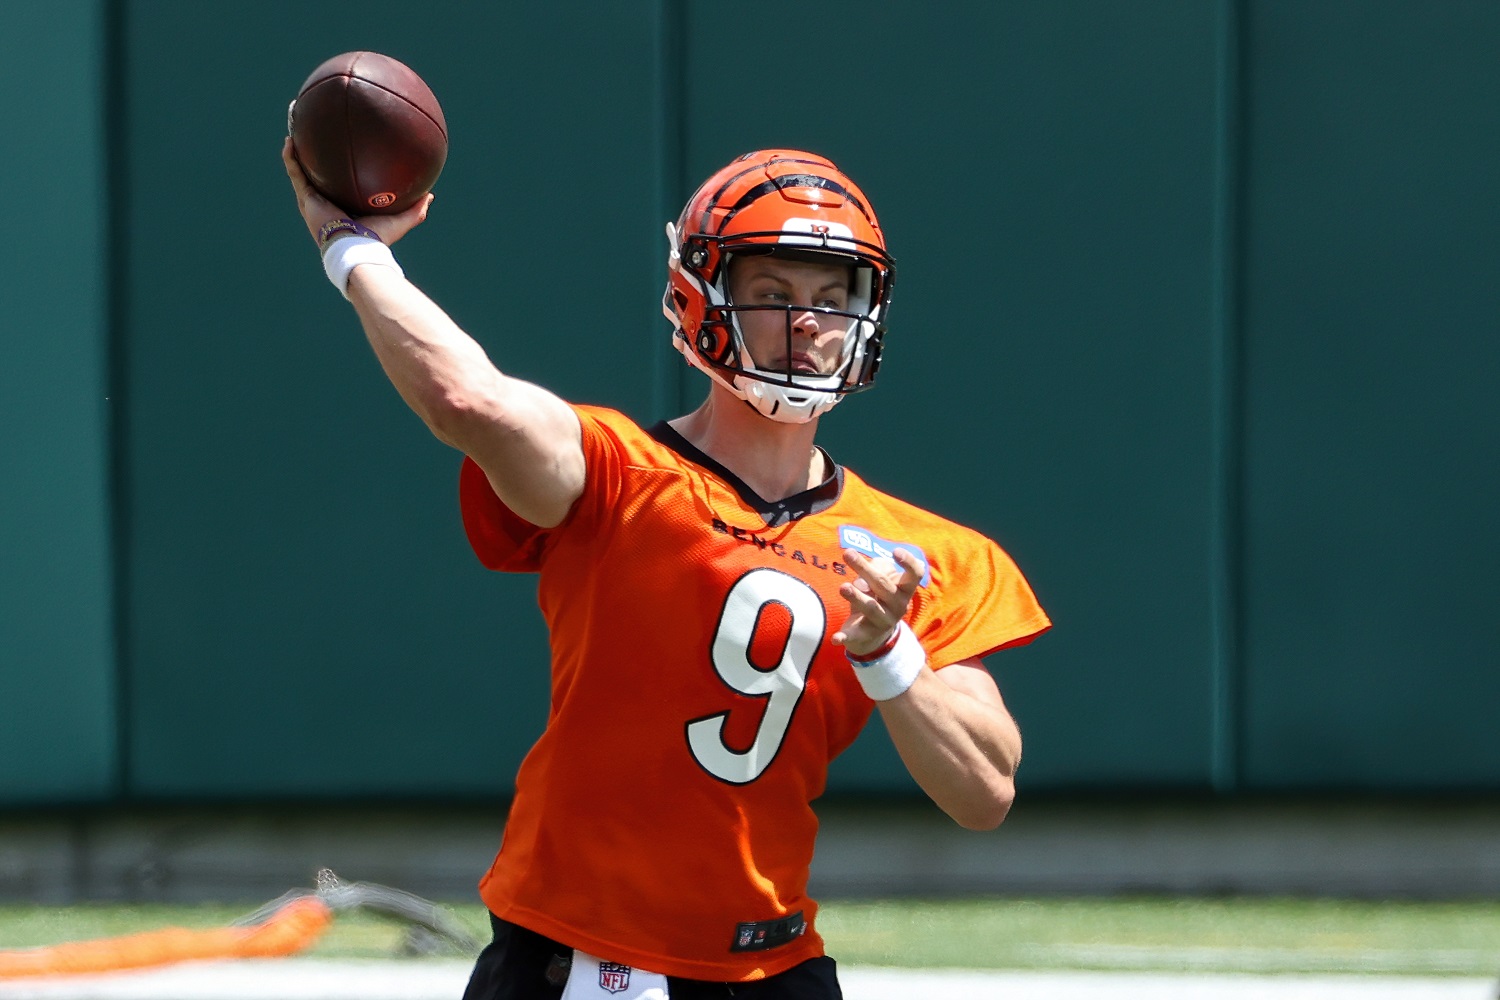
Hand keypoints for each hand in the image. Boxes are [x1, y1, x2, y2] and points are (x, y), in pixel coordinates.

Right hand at [282, 137, 432, 246]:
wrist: (356, 246)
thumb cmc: (377, 238)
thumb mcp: (400, 220)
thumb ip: (416, 209)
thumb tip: (430, 195)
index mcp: (345, 207)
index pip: (340, 186)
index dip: (339, 172)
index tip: (342, 154)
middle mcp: (327, 203)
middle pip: (318, 175)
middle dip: (314, 157)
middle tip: (314, 137)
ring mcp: (314, 200)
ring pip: (301, 171)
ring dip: (296, 152)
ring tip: (294, 132)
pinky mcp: (306, 198)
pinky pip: (295, 173)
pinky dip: (290, 157)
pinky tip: (290, 140)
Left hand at [832, 547, 921, 656]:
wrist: (874, 633)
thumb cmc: (878, 595)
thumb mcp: (881, 579)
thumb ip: (879, 568)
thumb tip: (866, 573)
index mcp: (905, 590)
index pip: (915, 575)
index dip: (909, 563)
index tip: (895, 551)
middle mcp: (899, 606)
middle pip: (883, 585)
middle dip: (865, 569)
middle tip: (847, 554)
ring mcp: (883, 622)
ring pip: (871, 608)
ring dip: (857, 597)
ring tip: (843, 587)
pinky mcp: (866, 635)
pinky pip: (856, 636)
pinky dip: (845, 638)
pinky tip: (835, 638)